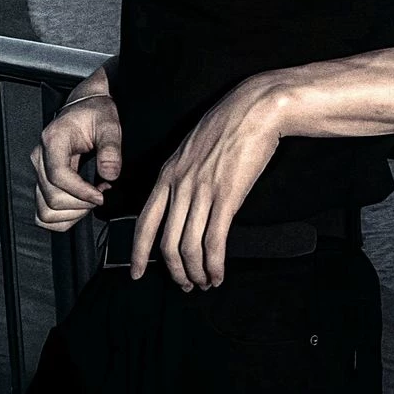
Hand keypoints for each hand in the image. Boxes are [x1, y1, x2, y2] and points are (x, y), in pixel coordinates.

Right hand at [30, 85, 121, 231]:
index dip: (81, 192)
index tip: (101, 195)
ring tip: (91, 200)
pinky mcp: (43, 183)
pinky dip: (63, 218)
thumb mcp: (109, 125)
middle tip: (101, 194)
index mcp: (53, 141)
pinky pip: (44, 213)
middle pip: (52, 198)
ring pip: (45, 211)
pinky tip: (81, 205)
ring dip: (72, 214)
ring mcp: (39, 173)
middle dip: (81, 204)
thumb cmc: (95, 114)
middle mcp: (41, 158)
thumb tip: (110, 174)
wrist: (86, 109)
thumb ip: (110, 149)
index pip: (58, 176)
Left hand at [129, 74, 285, 289]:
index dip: (139, 252)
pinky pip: (214, 241)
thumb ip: (182, 175)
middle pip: (166, 243)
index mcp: (168, 173)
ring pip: (189, 247)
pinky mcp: (226, 196)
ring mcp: (202, 191)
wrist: (254, 109)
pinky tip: (219, 273)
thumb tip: (181, 203)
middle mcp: (179, 185)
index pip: (144, 222)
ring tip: (205, 282)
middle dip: (175, 272)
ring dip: (197, 272)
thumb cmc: (228, 125)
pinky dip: (215, 264)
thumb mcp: (191, 148)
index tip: (138, 272)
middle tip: (185, 284)